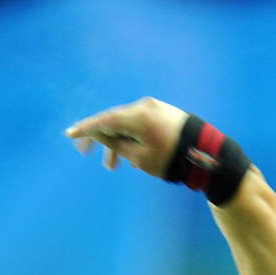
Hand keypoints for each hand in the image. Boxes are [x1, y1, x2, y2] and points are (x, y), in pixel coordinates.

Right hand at [64, 97, 187, 174]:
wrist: (206, 153)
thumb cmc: (171, 159)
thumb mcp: (139, 157)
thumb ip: (117, 145)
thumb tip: (103, 136)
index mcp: (136, 117)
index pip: (104, 120)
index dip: (85, 128)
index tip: (69, 134)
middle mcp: (143, 107)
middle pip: (113, 120)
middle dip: (100, 138)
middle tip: (84, 153)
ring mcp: (154, 108)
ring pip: (127, 124)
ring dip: (117, 143)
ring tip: (111, 167)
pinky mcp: (162, 113)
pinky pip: (139, 124)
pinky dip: (131, 138)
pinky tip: (130, 158)